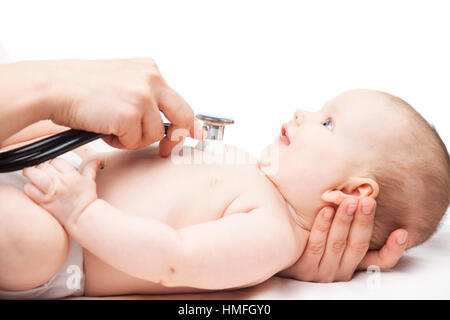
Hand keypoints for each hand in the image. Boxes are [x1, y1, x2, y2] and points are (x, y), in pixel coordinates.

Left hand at [22, 158, 101, 227]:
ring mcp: (50, 192)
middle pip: (43, 166)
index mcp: (70, 176)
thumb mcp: (90, 181)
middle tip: (42, 172)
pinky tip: (34, 189)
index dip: (54, 163)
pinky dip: (29, 188)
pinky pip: (29, 190)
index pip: (56, 161)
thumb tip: (96, 161)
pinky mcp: (42, 202)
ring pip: (32, 175)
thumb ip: (91, 168)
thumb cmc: (86, 200)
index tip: (54, 168)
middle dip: (41, 167)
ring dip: (31, 174)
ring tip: (33, 176)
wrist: (82, 217)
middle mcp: (59, 182)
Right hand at [36, 58, 201, 155]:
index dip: (186, 122)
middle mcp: (151, 80)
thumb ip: (146, 96)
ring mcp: (143, 97)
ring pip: (154, 134)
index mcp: (150, 69)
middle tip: (167, 149)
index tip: (192, 134)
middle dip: (177, 137)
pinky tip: (103, 128)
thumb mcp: (122, 81)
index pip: (179, 100)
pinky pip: (134, 142)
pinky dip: (119, 142)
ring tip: (111, 126)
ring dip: (133, 138)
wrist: (51, 87)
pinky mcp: (130, 115)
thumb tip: (164, 119)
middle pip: (183, 115)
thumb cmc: (80, 86)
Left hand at [280, 197, 407, 281]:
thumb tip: (366, 192)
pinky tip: (326, 210)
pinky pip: (315, 245)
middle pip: (357, 245)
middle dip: (364, 221)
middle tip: (368, 201)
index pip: (380, 261)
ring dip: (345, 221)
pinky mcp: (303, 269)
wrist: (279, 250)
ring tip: (349, 201)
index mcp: (352, 263)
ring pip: (338, 244)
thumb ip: (349, 221)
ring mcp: (322, 271)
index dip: (393, 249)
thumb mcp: (334, 234)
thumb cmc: (310, 236)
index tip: (402, 232)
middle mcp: (341, 270)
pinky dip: (322, 227)